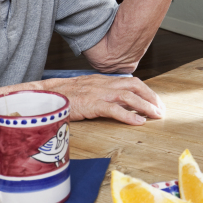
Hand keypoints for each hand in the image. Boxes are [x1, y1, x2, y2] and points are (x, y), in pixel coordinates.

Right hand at [42, 75, 165, 125]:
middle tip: (161, 109)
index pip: (130, 81)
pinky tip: (138, 122)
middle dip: (151, 97)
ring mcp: (97, 93)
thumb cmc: (61, 96)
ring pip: (129, 96)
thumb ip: (99, 94)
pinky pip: (114, 109)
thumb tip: (116, 103)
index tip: (155, 101)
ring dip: (145, 106)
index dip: (145, 91)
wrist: (42, 96)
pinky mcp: (91, 104)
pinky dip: (129, 115)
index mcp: (101, 80)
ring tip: (156, 115)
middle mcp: (102, 83)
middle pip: (135, 85)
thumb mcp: (84, 91)